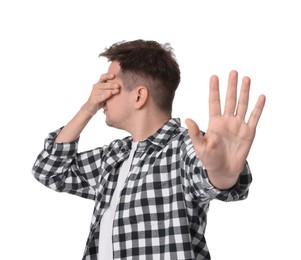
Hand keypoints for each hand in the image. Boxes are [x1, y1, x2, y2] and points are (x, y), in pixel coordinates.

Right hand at [82, 73, 119, 116]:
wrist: (91, 108)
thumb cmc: (101, 99)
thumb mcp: (106, 93)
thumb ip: (112, 88)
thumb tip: (123, 85)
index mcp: (99, 84)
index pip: (103, 77)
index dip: (108, 75)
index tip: (114, 75)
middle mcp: (96, 87)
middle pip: (104, 84)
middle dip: (111, 84)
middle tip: (118, 85)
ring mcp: (94, 93)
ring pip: (103, 91)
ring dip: (110, 90)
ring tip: (117, 90)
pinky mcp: (93, 100)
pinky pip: (99, 97)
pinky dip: (105, 95)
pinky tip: (109, 94)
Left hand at [185, 70, 265, 188]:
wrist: (223, 170)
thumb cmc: (210, 159)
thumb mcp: (200, 146)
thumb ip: (195, 133)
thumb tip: (188, 120)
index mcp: (214, 123)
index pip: (214, 102)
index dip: (214, 90)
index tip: (214, 76)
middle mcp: (227, 121)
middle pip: (229, 100)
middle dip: (231, 86)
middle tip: (233, 72)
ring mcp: (238, 125)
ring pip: (242, 105)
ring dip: (244, 92)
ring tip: (246, 78)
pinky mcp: (249, 132)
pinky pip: (254, 117)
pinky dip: (258, 107)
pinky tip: (261, 96)